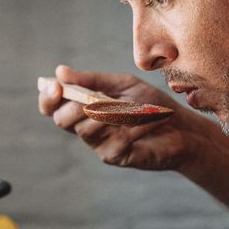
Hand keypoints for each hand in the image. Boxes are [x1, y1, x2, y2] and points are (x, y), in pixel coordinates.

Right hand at [38, 64, 203, 170]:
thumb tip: (60, 71)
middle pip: (63, 120)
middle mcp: (87, 128)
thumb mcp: (122, 84)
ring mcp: (99, 144)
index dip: (48, 98)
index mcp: (84, 108)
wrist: (180, 127)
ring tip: (134, 107)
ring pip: (86, 129)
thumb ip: (92, 80)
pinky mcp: (115, 157)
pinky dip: (134, 125)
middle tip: (94, 100)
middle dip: (74, 107)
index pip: (54, 107)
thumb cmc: (150, 103)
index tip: (55, 86)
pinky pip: (114, 140)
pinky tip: (150, 119)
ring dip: (110, 113)